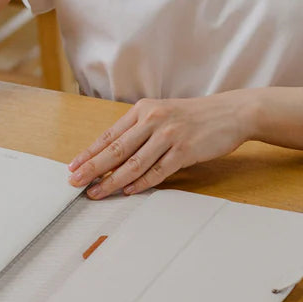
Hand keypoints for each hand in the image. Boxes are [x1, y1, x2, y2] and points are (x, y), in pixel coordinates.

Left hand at [67, 93, 250, 197]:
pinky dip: (141, 182)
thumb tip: (113, 154)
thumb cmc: (193, 116)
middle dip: (92, 167)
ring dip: (112, 180)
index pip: (109, 134)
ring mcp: (169, 135)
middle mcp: (153, 120)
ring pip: (134, 162)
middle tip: (75, 182)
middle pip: (116, 149)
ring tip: (96, 192)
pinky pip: (158, 171)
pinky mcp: (185, 150)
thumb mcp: (162, 114)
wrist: (229, 113)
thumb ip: (140, 130)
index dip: (89, 152)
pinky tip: (128, 191)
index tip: (73, 166)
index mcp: (143, 109)